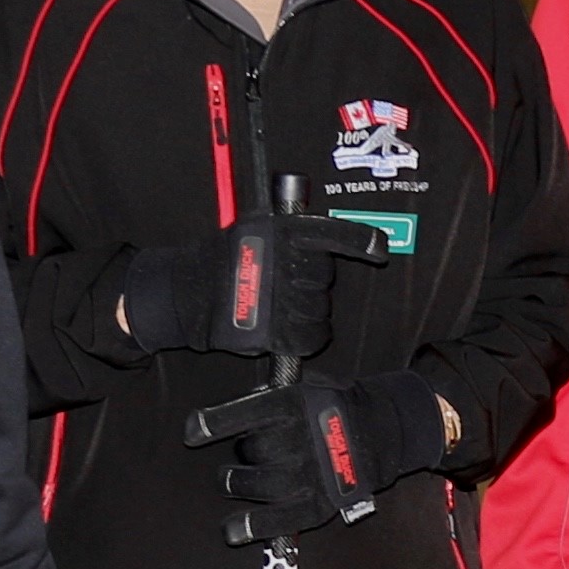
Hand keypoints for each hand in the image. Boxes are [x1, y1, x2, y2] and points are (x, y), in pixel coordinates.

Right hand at [116, 215, 391, 360]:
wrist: (188, 293)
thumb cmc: (223, 260)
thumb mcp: (253, 229)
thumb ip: (289, 233)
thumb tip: (329, 238)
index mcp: (281, 234)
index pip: (331, 234)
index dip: (361, 240)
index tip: (381, 247)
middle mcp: (284, 264)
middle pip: (325, 278)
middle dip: (313, 283)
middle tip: (288, 284)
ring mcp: (280, 299)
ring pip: (320, 310)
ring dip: (309, 311)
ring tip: (283, 306)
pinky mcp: (275, 331)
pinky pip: (310, 338)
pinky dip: (305, 337)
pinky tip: (289, 330)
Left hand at [194, 369, 462, 542]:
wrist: (387, 430)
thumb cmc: (339, 406)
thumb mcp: (309, 385)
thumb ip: (273, 396)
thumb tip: (235, 410)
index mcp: (295, 405)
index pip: (245, 414)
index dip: (214, 424)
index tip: (193, 432)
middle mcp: (301, 439)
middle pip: (250, 452)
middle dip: (239, 455)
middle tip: (242, 457)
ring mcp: (311, 474)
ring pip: (257, 485)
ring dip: (237, 484)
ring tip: (233, 481)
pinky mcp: (321, 503)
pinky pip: (280, 519)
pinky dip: (253, 526)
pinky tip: (232, 530)